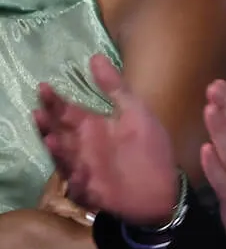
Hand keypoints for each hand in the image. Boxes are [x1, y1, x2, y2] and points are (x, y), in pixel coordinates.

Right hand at [34, 55, 179, 226]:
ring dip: (57, 150)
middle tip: (39, 112)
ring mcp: (84, 169)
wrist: (163, 188)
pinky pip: (79, 185)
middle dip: (47, 124)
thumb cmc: (150, 148)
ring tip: (51, 138)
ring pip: (63, 158)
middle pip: (58, 133)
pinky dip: (76, 179)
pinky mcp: (91, 191)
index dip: (54, 100)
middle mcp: (83, 147)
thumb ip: (116, 88)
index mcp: (93, 127)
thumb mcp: (136, 112)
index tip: (44, 86)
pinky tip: (77, 171)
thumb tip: (95, 57)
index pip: (67, 111)